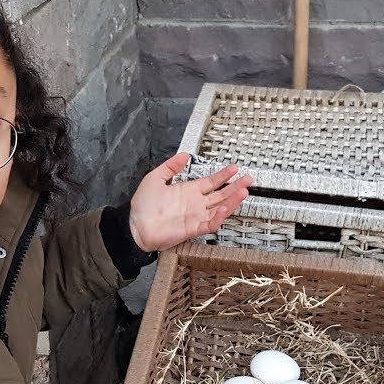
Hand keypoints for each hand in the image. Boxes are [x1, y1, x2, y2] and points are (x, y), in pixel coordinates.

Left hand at [128, 153, 252, 252]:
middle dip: (235, 186)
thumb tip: (183, 155)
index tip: (234, 168)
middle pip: (221, 194)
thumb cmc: (143, 206)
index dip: (223, 175)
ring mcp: (196, 216)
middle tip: (248, 179)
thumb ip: (170, 166)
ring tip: (243, 192)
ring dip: (232, 201)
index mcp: (188, 191)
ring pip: (220, 208)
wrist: (135, 226)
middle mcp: (195, 203)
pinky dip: (218, 217)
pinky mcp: (193, 228)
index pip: (211, 182)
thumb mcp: (155, 178)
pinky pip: (210, 223)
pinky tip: (224, 209)